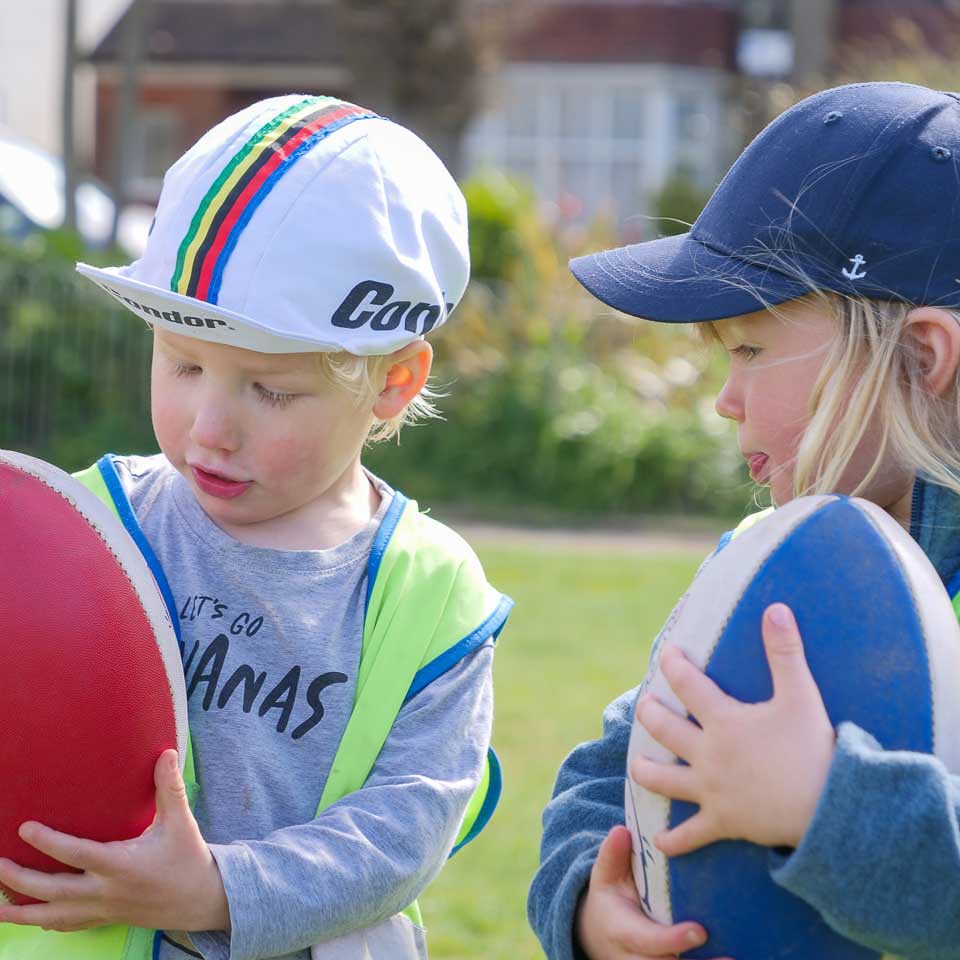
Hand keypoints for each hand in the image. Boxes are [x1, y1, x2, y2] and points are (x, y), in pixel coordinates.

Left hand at [0, 750, 229, 932]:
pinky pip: (67, 924)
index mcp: (123, 865)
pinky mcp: (104, 919)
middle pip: (53, 890)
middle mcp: (107, 891)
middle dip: (19, 880)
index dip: (49, 842)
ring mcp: (103, 909)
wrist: (200, 900)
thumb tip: (164, 753)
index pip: (77, 854)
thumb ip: (169, 788)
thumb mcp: (181, 822)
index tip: (24, 829)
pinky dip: (43, 920)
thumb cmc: (188, 858)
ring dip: (20, 911)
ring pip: (53, 915)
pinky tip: (29, 915)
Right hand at [575, 825, 731, 958]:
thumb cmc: (610, 900)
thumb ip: (612, 855)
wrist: (600, 935)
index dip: (672, 939)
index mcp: (622, 931)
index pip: (647, 940)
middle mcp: (635, 957)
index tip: (700, 932)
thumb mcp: (605, 877)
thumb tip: (621, 830)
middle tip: (729, 959)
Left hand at [630, 603, 834, 852]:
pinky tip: (659, 843)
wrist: (829, 809)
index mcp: (724, 721)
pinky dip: (674, 842)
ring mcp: (712, 791)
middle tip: (644, 706)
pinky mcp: (723, 822)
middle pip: (664, 729)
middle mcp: (709, 755)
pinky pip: (691, 836)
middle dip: (649, 714)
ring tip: (637, 765)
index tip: (666, 653)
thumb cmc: (814, 749)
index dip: (673, 665)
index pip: (687, 685)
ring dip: (646, 771)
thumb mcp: (801, 695)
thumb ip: (785, 651)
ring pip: (664, 781)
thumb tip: (776, 608)